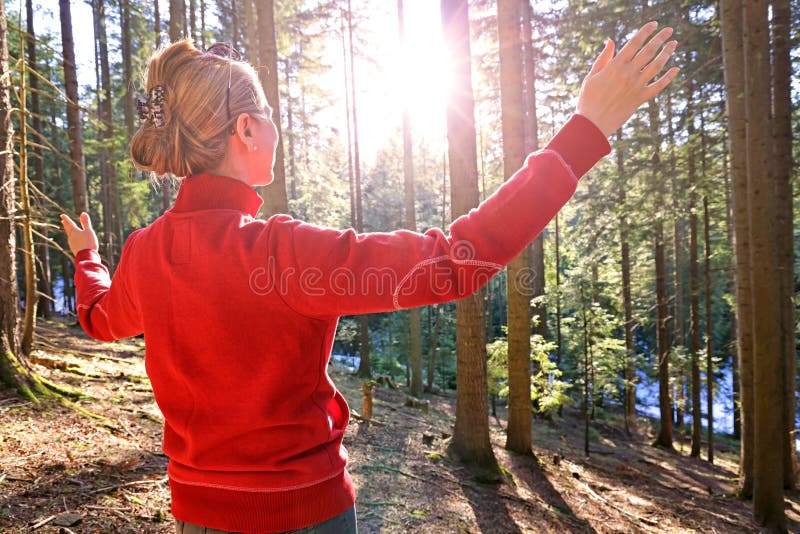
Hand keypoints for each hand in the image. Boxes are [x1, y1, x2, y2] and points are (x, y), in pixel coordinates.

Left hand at [60, 212, 98, 254]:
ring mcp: (72, 243)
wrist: (86, 256)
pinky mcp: (74, 249)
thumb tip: (83, 213)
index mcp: (75, 232)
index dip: (66, 219)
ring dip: (68, 232)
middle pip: (68, 229)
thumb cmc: (88, 242)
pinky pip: (72, 241)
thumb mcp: (89, 231)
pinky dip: (73, 238)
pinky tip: (74, 241)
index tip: (62, 215)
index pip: (70, 223)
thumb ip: (86, 223)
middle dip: (66, 225)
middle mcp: (71, 237)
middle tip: (63, 221)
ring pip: (69, 236)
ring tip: (69, 230)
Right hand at [576, 21, 679, 136]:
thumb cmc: (588, 99)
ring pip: (656, 66)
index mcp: (615, 66)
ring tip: (673, 43)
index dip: (645, 31)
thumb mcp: (591, 76)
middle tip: (669, 30)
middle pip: (649, 51)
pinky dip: (668, 77)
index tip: (653, 24)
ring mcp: (636, 86)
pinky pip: (658, 86)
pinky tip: (676, 68)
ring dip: (667, 53)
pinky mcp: (640, 99)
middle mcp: (628, 74)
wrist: (592, 124)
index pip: (634, 43)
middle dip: (660, 38)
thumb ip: (603, 58)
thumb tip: (611, 41)